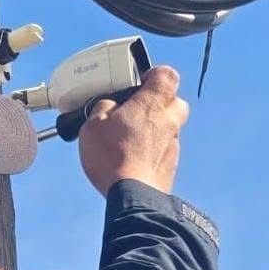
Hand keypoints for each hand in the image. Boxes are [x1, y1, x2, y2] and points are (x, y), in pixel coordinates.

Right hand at [77, 65, 189, 195]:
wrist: (133, 194)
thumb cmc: (113, 156)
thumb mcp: (93, 125)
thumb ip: (103, 108)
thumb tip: (109, 106)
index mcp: (152, 102)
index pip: (167, 75)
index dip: (155, 76)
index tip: (142, 82)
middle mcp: (169, 120)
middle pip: (175, 102)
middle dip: (160, 104)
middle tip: (137, 112)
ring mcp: (173, 144)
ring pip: (170, 128)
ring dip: (155, 130)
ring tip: (132, 141)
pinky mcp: (171, 165)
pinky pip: (165, 150)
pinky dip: (154, 152)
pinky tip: (135, 160)